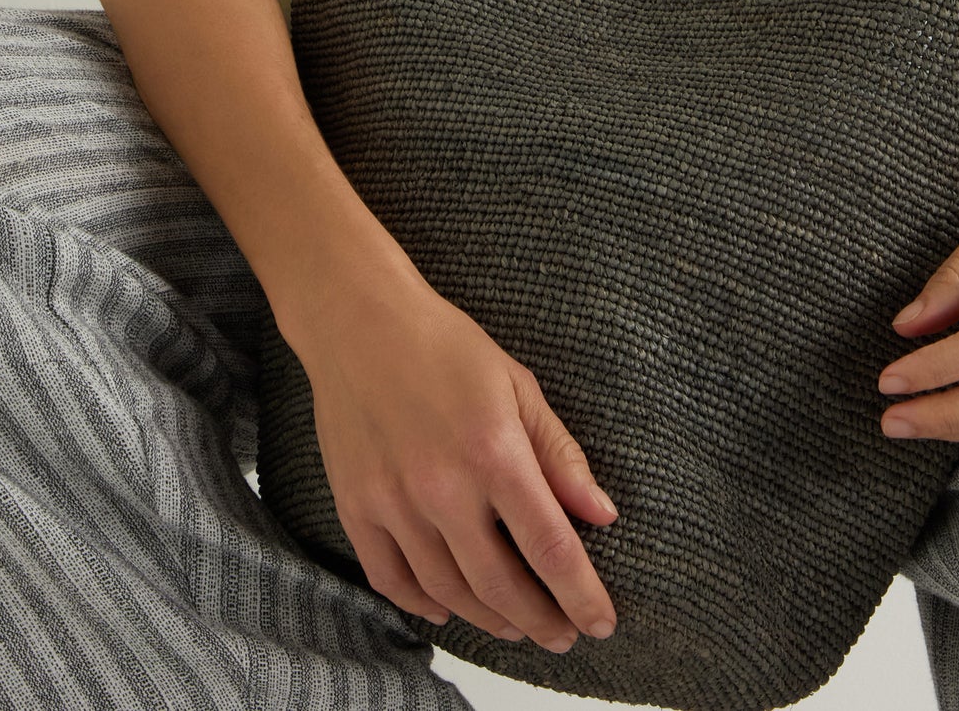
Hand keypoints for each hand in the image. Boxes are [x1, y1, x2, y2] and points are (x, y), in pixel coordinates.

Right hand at [292, 255, 619, 652]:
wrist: (359, 322)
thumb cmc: (445, 347)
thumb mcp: (518, 385)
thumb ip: (560, 455)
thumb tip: (602, 515)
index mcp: (494, 451)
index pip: (551, 547)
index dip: (581, 595)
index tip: (600, 623)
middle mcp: (443, 486)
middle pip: (501, 585)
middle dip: (541, 621)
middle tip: (563, 635)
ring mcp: (393, 502)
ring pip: (448, 592)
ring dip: (489, 619)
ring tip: (517, 625)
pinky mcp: (356, 507)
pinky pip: (392, 580)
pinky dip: (424, 604)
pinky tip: (449, 607)